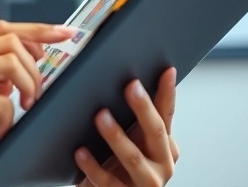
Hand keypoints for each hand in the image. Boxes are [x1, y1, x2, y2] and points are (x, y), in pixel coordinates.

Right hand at [0, 20, 76, 186]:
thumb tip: (23, 66)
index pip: (1, 28)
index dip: (36, 29)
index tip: (64, 34)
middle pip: (10, 39)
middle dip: (35, 66)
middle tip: (35, 94)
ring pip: (11, 62)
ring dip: (28, 86)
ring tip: (23, 108)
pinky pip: (4, 100)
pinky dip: (10, 119)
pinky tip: (0, 131)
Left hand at [75, 67, 178, 186]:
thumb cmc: (125, 167)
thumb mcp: (136, 141)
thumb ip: (138, 117)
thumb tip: (131, 78)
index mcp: (165, 146)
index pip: (167, 113)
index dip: (167, 92)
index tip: (165, 70)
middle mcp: (162, 164)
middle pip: (155, 132)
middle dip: (143, 108)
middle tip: (130, 86)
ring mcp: (146, 182)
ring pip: (133, 158)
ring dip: (116, 136)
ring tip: (101, 116)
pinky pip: (107, 181)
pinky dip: (93, 166)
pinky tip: (80, 152)